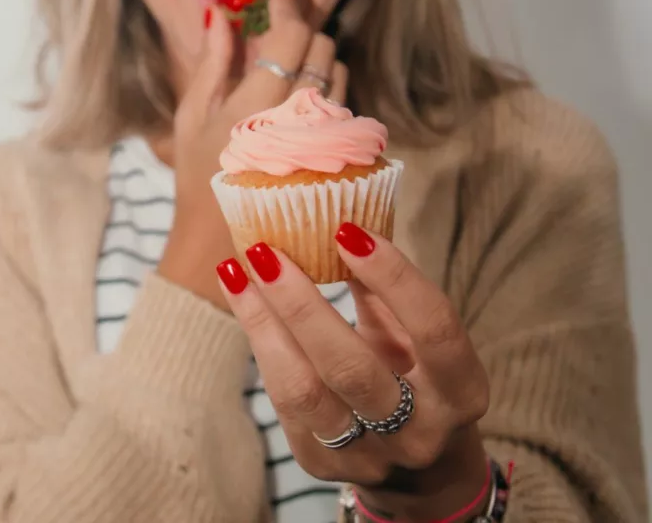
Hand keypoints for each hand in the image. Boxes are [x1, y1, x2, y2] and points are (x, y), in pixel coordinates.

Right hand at [158, 0, 347, 309]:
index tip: (276, 0)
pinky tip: (302, 102)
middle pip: (323, 48)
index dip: (288, 9)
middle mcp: (295, 121)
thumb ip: (212, 63)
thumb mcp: (193, 116)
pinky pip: (344, 103)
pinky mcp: (333, 156)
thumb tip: (222, 14)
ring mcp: (319, 140)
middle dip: (303, 33)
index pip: (292, 37)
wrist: (222, 238)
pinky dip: (327, 90)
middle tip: (279, 35)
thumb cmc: (198, 175)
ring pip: (340, 74)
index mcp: (254, 107)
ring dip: (318, 60)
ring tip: (289, 71)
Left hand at [216, 226, 490, 519]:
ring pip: (304, 390)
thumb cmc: (419, 376)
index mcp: (460, 391)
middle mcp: (418, 433)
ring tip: (236, 270)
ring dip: (263, 323)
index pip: (433, 329)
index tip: (347, 230)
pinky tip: (242, 297)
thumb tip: (340, 228)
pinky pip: (282, 400)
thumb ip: (387, 293)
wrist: (419, 468)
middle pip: (352, 368)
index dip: (393, 277)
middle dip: (302, 304)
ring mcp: (366, 457)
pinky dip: (259, 342)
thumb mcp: (419, 337)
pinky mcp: (321, 463)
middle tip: (264, 250)